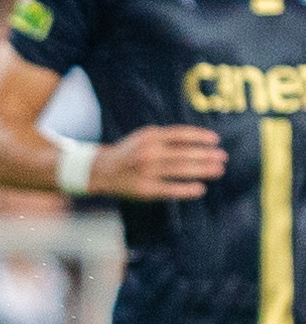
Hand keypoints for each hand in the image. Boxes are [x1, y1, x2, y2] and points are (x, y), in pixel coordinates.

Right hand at [91, 125, 226, 199]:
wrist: (100, 171)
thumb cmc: (129, 153)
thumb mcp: (143, 137)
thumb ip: (166, 137)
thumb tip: (199, 141)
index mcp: (149, 136)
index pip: (180, 134)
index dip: (200, 136)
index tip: (216, 140)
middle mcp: (148, 152)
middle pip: (184, 153)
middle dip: (206, 155)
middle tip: (223, 157)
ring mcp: (146, 171)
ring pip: (180, 170)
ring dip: (203, 170)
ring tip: (218, 170)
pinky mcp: (144, 189)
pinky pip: (170, 189)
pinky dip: (187, 189)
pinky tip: (200, 189)